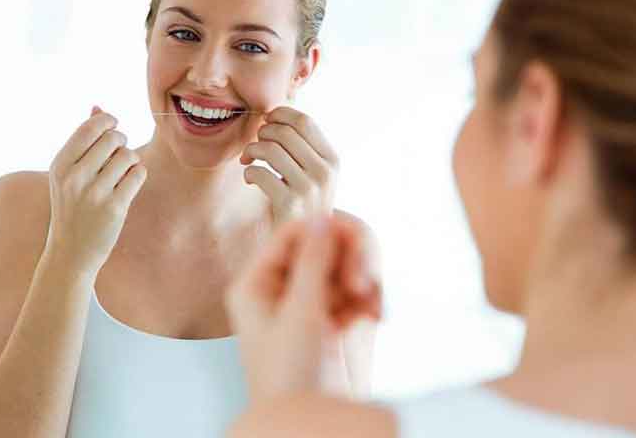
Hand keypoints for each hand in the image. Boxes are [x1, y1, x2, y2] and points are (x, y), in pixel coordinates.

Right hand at [44, 106, 146, 274]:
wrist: (71, 252)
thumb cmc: (72, 207)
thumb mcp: (67, 174)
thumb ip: (82, 140)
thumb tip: (98, 107)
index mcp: (60, 164)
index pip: (90, 127)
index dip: (108, 121)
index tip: (114, 127)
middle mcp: (75, 177)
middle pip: (113, 139)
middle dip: (121, 142)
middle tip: (119, 153)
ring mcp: (94, 193)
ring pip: (128, 156)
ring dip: (132, 160)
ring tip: (123, 171)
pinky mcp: (114, 207)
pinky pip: (138, 174)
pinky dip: (138, 175)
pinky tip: (129, 184)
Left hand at [226, 216, 381, 402]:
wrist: (310, 425)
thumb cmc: (290, 376)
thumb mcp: (300, 313)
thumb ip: (312, 262)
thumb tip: (321, 218)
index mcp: (259, 282)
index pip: (292, 231)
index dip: (325, 228)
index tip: (351, 238)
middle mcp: (284, 286)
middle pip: (325, 242)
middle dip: (351, 256)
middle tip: (364, 282)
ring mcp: (312, 301)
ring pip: (347, 264)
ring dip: (366, 278)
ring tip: (373, 307)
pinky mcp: (337, 318)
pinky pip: (360, 289)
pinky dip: (371, 299)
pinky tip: (376, 318)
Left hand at [240, 107, 338, 226]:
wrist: (301, 244)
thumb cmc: (301, 203)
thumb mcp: (313, 173)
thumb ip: (302, 146)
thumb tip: (275, 111)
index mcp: (333, 160)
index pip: (305, 121)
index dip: (280, 115)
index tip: (266, 121)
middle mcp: (325, 173)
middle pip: (284, 132)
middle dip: (262, 133)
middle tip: (255, 146)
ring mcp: (309, 189)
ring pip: (270, 149)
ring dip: (252, 150)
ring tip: (248, 160)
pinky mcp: (289, 205)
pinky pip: (259, 172)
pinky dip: (249, 172)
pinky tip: (251, 179)